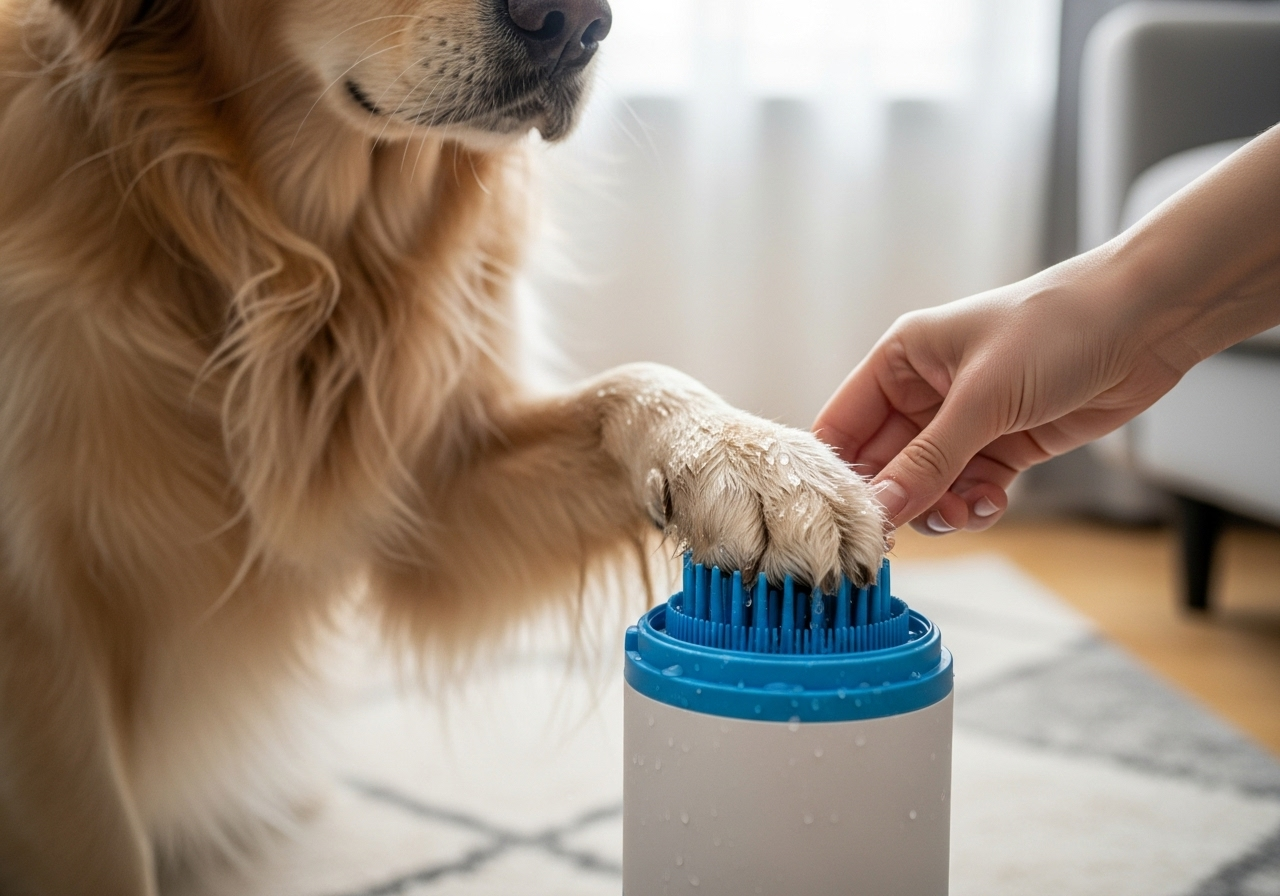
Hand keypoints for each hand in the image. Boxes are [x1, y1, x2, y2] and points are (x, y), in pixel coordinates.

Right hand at [812, 259, 1184, 533]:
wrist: (1146, 322)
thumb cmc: (1056, 329)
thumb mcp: (982, 398)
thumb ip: (928, 461)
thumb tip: (881, 511)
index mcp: (901, 360)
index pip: (843, 425)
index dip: (840, 472)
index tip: (845, 518)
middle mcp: (925, 391)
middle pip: (884, 464)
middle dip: (898, 499)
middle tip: (904, 534)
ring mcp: (965, 421)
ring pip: (927, 485)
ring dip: (940, 507)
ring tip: (966, 509)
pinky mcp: (1004, 445)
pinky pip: (968, 489)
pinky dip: (974, 504)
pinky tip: (992, 502)